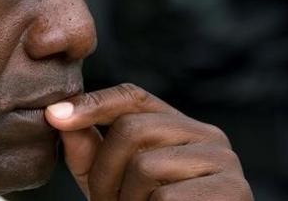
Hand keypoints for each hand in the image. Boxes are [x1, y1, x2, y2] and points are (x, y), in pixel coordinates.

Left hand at [44, 84, 252, 200]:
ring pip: (146, 166)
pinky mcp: (233, 191)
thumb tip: (58, 115)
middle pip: (133, 129)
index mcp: (180, 127)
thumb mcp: (114, 184)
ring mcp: (224, 162)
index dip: (93, 103)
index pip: (133, 97)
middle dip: (105, 173)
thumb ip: (90, 152)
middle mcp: (207, 135)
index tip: (54, 116)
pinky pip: (167, 199)